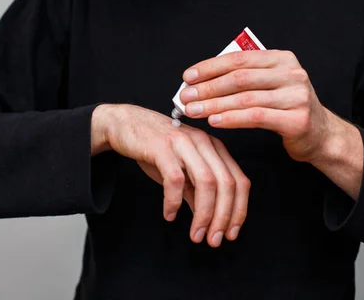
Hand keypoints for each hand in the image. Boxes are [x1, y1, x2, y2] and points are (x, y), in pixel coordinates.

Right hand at [92, 104, 250, 247]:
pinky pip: (175, 179)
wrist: (125, 123)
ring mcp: (184, 143)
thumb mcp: (181, 170)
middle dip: (223, 217)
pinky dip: (174, 201)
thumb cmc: (154, 147)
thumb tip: (209, 220)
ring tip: (196, 234)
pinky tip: (169, 214)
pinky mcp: (162, 147)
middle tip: (213, 240)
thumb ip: (196, 192)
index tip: (230, 233)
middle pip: (226, 184)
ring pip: (207, 182)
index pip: (238, 181)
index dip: (239, 210)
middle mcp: (204, 142)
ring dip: (204, 214)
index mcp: (214, 147)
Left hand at [179, 50, 333, 163]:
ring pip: (245, 98)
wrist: (320, 134)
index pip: (239, 59)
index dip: (210, 67)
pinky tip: (215, 121)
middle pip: (240, 78)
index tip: (188, 77)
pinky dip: (232, 118)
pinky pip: (256, 117)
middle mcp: (291, 74)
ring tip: (194, 111)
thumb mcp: (270, 85)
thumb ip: (244, 78)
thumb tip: (201, 82)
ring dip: (215, 104)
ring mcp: (296, 96)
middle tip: (186, 97)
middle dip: (208, 87)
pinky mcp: (297, 119)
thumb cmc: (287, 108)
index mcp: (282, 59)